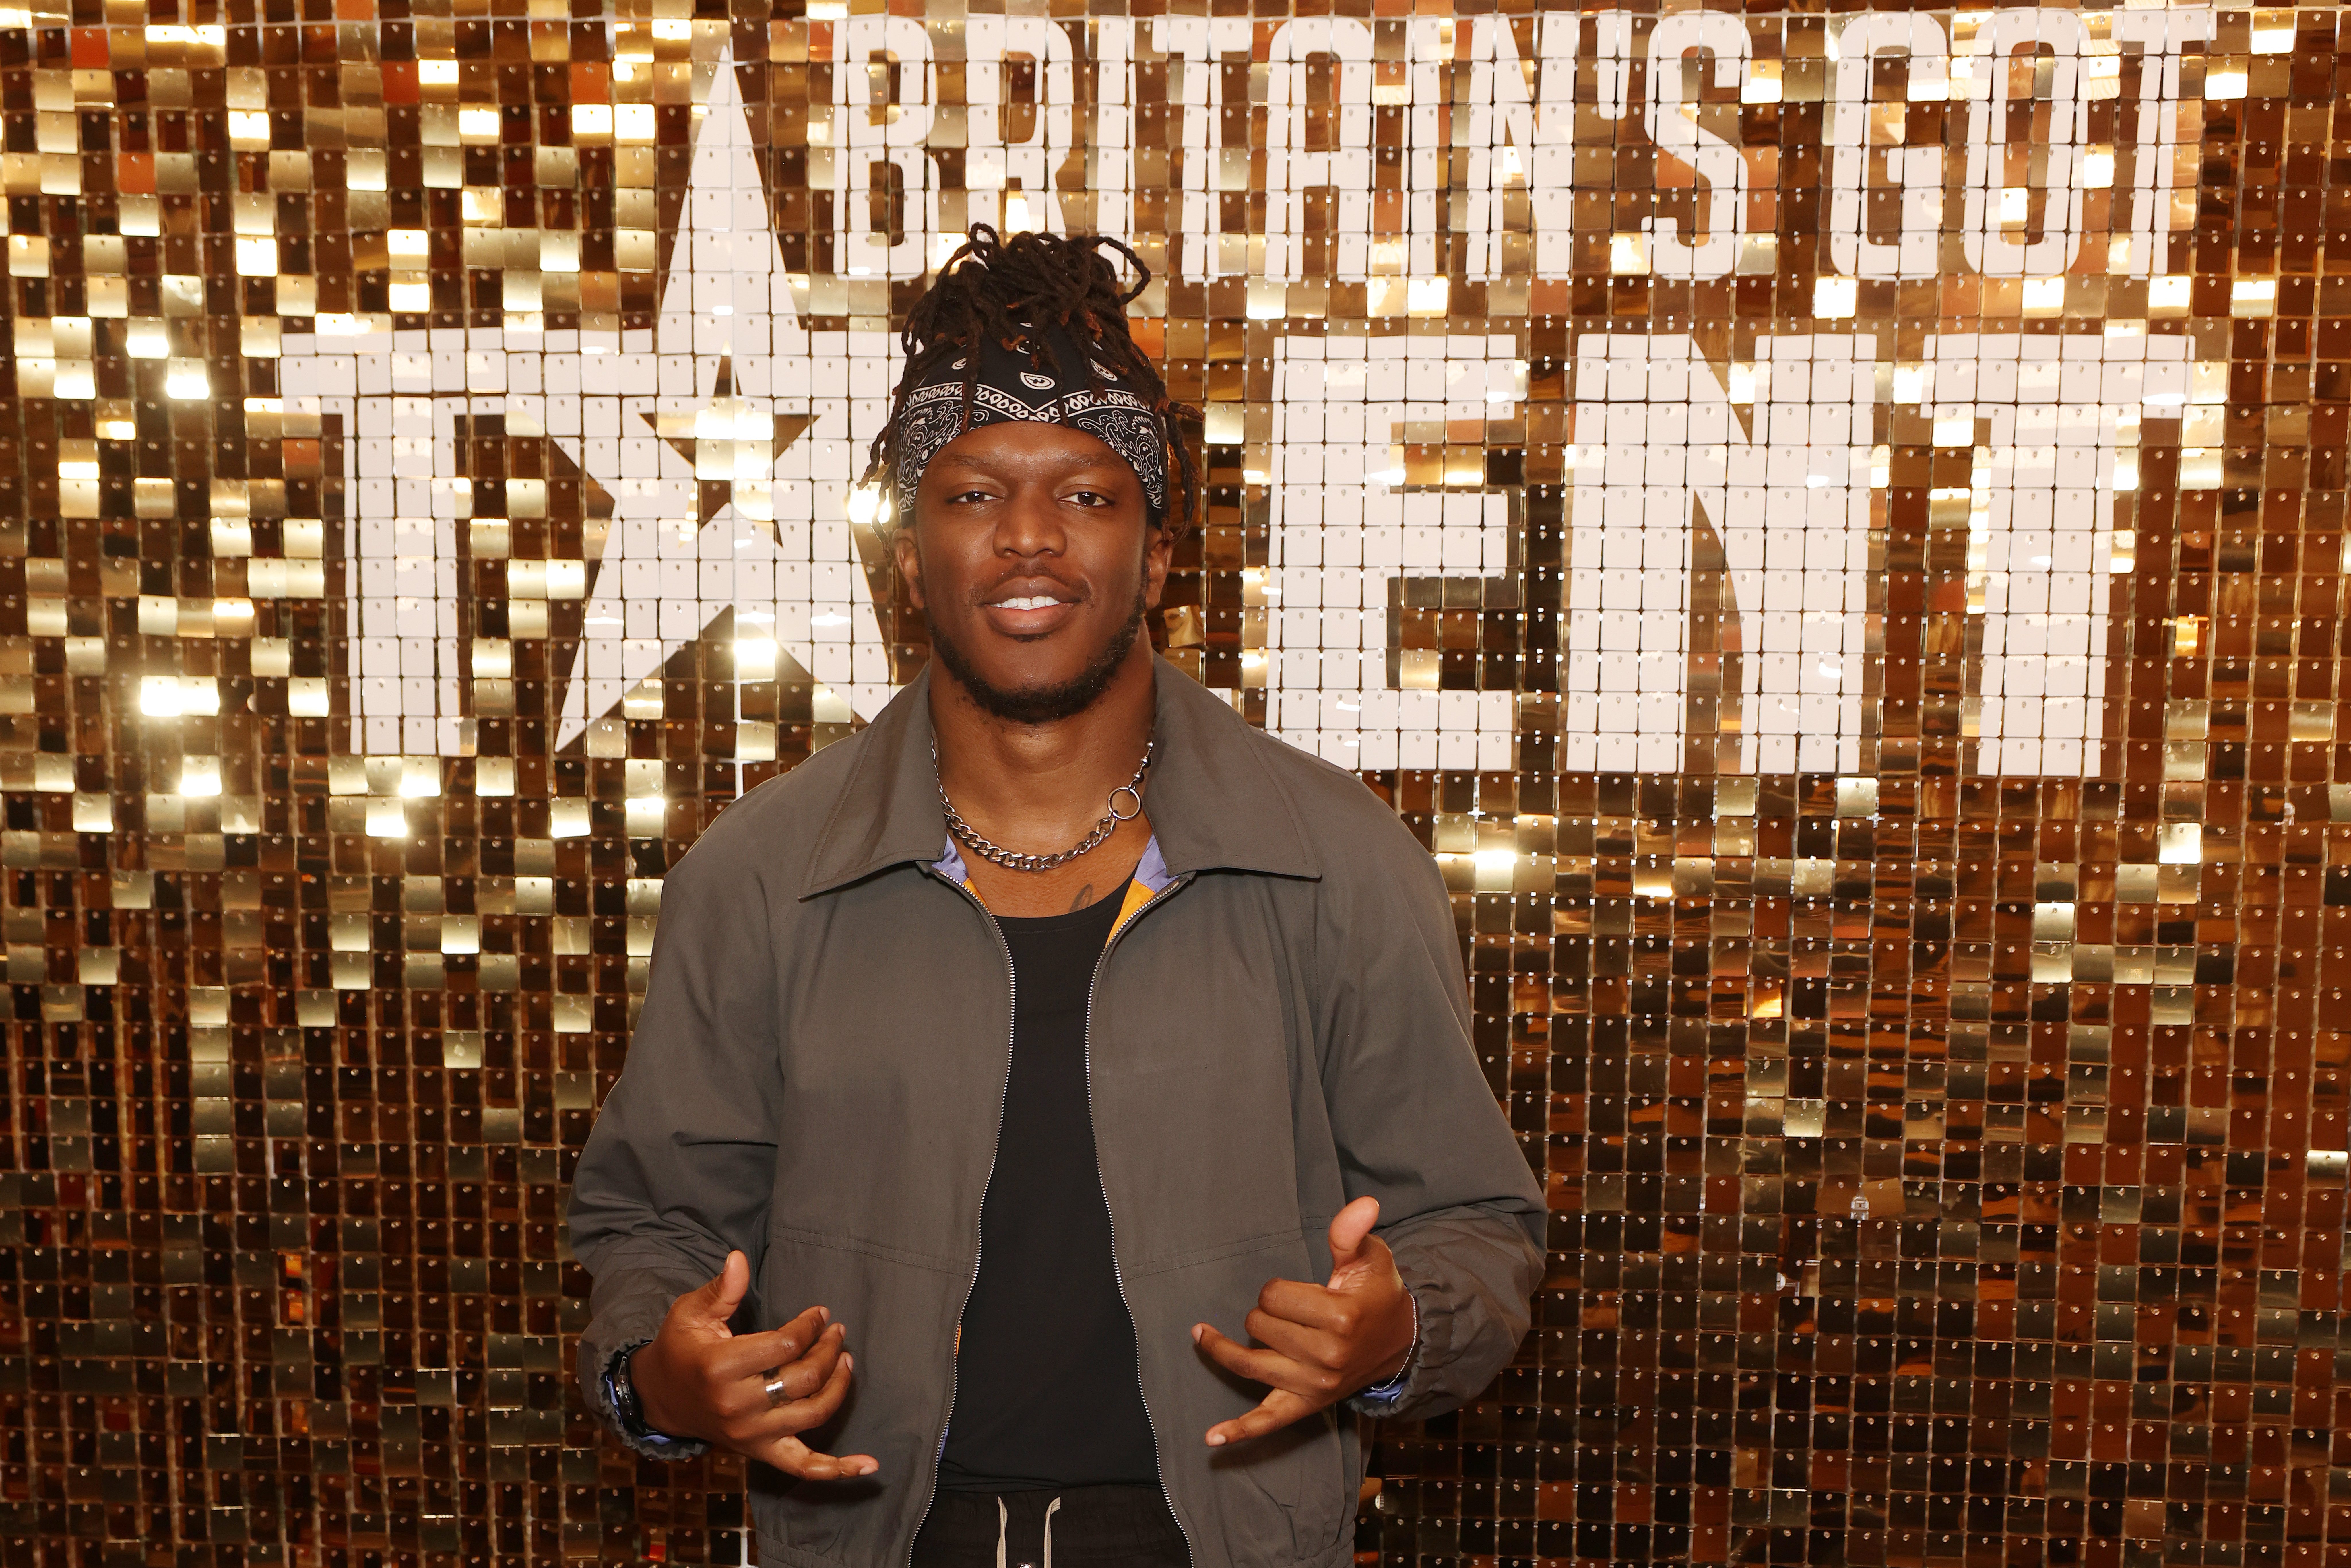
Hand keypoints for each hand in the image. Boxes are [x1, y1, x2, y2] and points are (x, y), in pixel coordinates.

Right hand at [628, 1250, 877, 1478]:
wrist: (661, 1397)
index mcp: (720, 1368)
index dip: (809, 1326)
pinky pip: (803, 1466)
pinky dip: (837, 1469)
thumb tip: (740, 1258)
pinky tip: (869, 1464)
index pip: (784, 1345)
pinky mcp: (759, 1451)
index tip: (820, 1313)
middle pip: (804, 1378)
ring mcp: (751, 1434)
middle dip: (828, 1349)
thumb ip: (722, 1289)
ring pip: (813, 1413)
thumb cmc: (681, 1347)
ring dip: (840, 1385)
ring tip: (846, 1359)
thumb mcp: (691, 1312)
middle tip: (838, 1330)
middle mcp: (738, 1406)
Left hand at [1190, 1197, 1413, 1446]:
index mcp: (1340, 1317)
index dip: (1278, 1288)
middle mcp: (1326, 1355)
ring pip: (1249, 1362)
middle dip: (1266, 1312)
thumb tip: (1363, 1203)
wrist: (1398, 1341)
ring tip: (1204, 1334)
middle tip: (1291, 1313)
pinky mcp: (1307, 1405)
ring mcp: (1314, 1385)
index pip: (1273, 1295)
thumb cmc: (1375, 1293)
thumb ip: (1352, 1233)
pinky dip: (1239, 1431)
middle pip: (1258, 1324)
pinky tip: (1212, 1439)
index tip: (1299, 1291)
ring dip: (1226, 1347)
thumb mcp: (1368, 1257)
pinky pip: (1268, 1421)